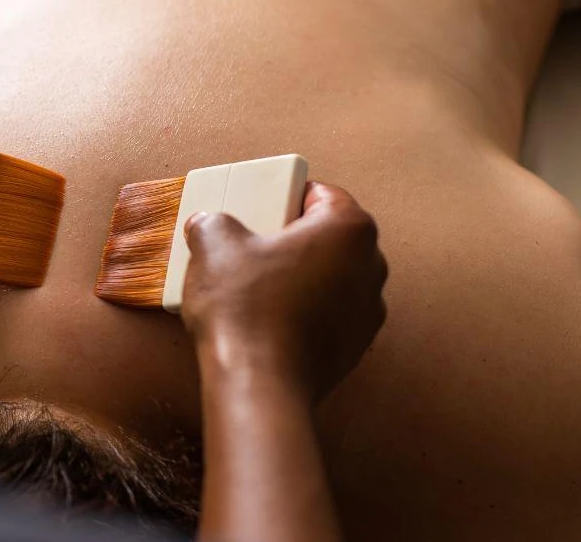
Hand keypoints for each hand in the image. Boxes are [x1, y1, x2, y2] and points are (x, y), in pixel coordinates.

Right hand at [181, 182, 387, 402]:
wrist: (259, 385)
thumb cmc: (247, 311)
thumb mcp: (214, 246)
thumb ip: (213, 222)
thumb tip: (208, 225)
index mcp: (349, 229)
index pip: (320, 194)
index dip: (283, 196)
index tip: (258, 209)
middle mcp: (371, 266)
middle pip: (327, 237)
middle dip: (292, 239)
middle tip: (252, 247)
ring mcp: (369, 311)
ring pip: (329, 277)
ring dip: (298, 277)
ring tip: (255, 288)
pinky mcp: (355, 347)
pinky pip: (327, 314)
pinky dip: (302, 311)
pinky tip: (266, 320)